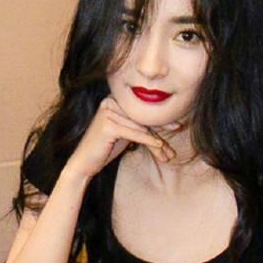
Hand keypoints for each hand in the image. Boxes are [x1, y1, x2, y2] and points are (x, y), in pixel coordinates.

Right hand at [64, 94, 181, 179]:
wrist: (84, 163)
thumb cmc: (105, 149)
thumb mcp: (126, 133)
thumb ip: (140, 126)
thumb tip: (166, 125)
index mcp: (114, 99)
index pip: (141, 110)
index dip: (160, 119)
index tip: (176, 126)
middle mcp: (110, 101)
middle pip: (142, 117)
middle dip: (161, 130)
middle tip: (177, 136)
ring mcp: (108, 111)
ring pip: (140, 126)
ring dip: (157, 141)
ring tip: (168, 153)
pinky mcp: (108, 124)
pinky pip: (134, 133)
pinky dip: (148, 140)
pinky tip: (160, 146)